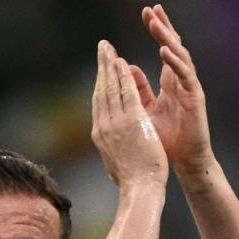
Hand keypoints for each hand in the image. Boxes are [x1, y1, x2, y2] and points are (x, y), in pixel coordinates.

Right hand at [91, 40, 168, 187]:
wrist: (139, 190)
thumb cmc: (132, 181)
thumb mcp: (116, 162)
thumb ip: (112, 147)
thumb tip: (108, 145)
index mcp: (100, 135)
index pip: (98, 103)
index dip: (100, 83)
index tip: (102, 69)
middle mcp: (103, 127)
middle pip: (100, 91)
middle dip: (101, 67)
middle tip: (101, 48)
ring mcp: (116, 124)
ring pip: (111, 88)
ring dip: (110, 66)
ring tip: (109, 48)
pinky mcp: (131, 122)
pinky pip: (126, 93)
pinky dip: (124, 77)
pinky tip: (123, 63)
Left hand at [132, 5, 213, 174]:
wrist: (183, 162)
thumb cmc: (166, 140)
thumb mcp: (146, 111)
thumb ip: (139, 90)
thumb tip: (126, 70)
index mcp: (171, 82)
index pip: (165, 49)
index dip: (157, 31)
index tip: (146, 13)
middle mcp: (182, 81)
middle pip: (173, 47)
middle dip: (162, 27)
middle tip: (151, 9)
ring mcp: (189, 88)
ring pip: (180, 56)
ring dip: (168, 38)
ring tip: (156, 23)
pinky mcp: (195, 98)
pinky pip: (185, 75)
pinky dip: (174, 62)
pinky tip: (164, 50)